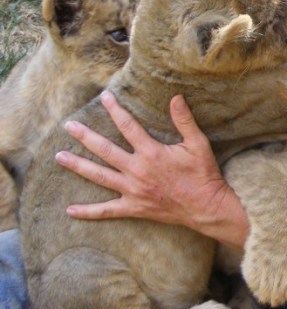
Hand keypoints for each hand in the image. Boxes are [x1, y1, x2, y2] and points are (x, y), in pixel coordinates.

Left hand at [56, 92, 234, 230]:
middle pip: (105, 150)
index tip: (104, 97)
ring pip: (99, 176)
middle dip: (85, 137)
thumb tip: (176, 97)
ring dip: (78, 166)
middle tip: (68, 126)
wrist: (205, 206)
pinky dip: (87, 211)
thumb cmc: (203, 174)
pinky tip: (70, 210)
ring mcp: (132, 190)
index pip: (128, 126)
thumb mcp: (198, 143)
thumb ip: (184, 120)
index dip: (115, 110)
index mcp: (151, 153)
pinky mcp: (134, 207)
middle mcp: (137, 170)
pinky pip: (106, 210)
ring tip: (59, 157)